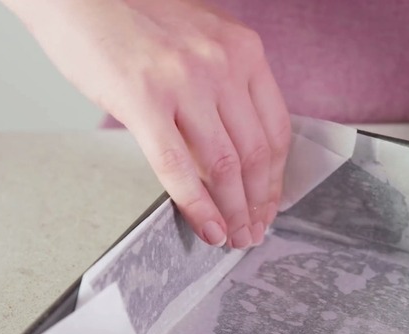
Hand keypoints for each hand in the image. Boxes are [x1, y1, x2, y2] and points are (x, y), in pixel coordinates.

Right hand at [3, 0, 290, 248]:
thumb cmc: (134, 18)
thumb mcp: (199, 43)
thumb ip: (223, 88)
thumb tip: (230, 153)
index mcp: (243, 50)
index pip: (275, 128)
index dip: (275, 176)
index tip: (270, 202)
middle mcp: (223, 64)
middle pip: (256, 152)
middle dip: (259, 202)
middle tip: (255, 230)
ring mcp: (185, 82)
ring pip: (225, 165)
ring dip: (234, 211)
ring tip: (234, 237)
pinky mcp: (144, 100)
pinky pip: (178, 167)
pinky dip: (198, 206)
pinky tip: (208, 228)